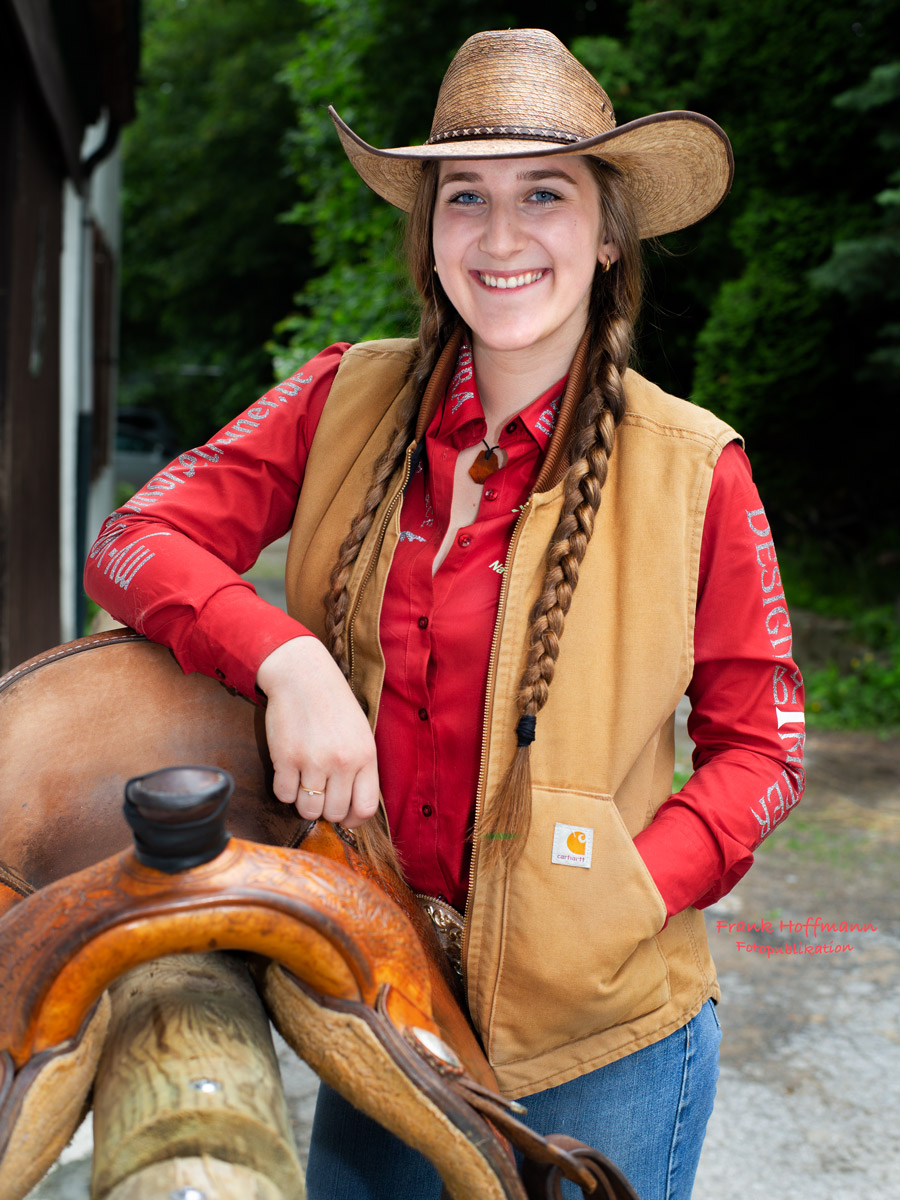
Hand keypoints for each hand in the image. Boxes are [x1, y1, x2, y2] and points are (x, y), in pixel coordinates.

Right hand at [255, 637, 379, 827]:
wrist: (303, 676)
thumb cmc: (334, 706)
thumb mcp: (360, 734)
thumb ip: (360, 769)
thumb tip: (353, 810)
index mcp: (365, 756)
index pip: (364, 808)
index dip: (352, 819)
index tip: (343, 815)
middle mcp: (342, 762)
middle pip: (333, 813)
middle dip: (325, 810)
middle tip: (320, 793)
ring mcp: (313, 761)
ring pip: (308, 810)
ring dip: (304, 803)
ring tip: (304, 783)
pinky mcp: (286, 758)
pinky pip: (284, 795)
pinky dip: (285, 789)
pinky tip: (289, 771)